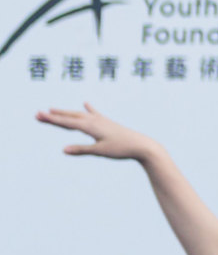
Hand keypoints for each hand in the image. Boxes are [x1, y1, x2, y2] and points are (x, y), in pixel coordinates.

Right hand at [39, 104, 161, 162]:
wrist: (142, 145)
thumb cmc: (121, 149)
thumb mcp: (100, 151)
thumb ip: (81, 150)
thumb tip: (63, 150)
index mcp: (91, 126)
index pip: (66, 122)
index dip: (51, 120)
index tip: (38, 115)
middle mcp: (95, 120)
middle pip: (70, 117)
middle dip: (54, 116)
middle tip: (38, 114)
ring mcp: (102, 120)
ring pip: (79, 114)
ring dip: (66, 112)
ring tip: (53, 109)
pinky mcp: (108, 123)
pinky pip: (95, 114)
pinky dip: (88, 109)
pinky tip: (85, 103)